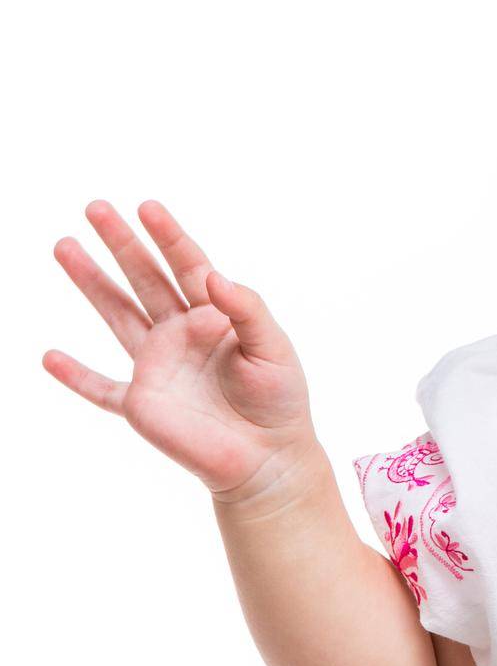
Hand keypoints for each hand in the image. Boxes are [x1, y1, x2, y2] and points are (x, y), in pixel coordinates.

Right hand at [43, 199, 319, 502]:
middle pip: (145, 279)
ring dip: (91, 283)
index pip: (189, 266)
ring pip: (117, 316)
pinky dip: (75, 376)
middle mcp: (180, 334)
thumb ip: (247, 310)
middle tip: (95, 207)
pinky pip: (100, 389)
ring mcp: (157, 367)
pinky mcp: (141, 405)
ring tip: (65, 246)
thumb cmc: (279, 401)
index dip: (169, 237)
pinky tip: (48, 357)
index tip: (147, 207)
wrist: (269, 458)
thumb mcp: (274, 349)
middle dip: (122, 244)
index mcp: (215, 316)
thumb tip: (213, 275)